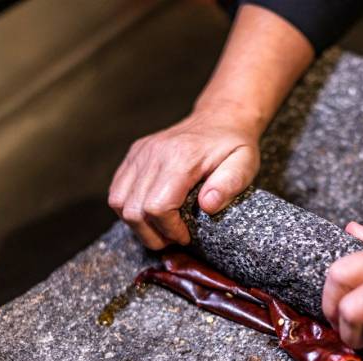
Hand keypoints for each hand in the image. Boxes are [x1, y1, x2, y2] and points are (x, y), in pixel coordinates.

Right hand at [108, 107, 260, 249]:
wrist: (219, 118)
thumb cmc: (234, 145)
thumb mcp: (244, 164)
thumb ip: (229, 184)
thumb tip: (208, 206)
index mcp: (181, 157)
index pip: (158, 207)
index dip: (170, 230)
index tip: (186, 237)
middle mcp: (154, 153)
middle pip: (134, 210)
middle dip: (152, 234)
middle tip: (173, 239)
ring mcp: (140, 153)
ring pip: (119, 202)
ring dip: (138, 225)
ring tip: (161, 230)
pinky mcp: (134, 154)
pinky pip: (117, 189)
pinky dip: (129, 208)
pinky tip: (150, 214)